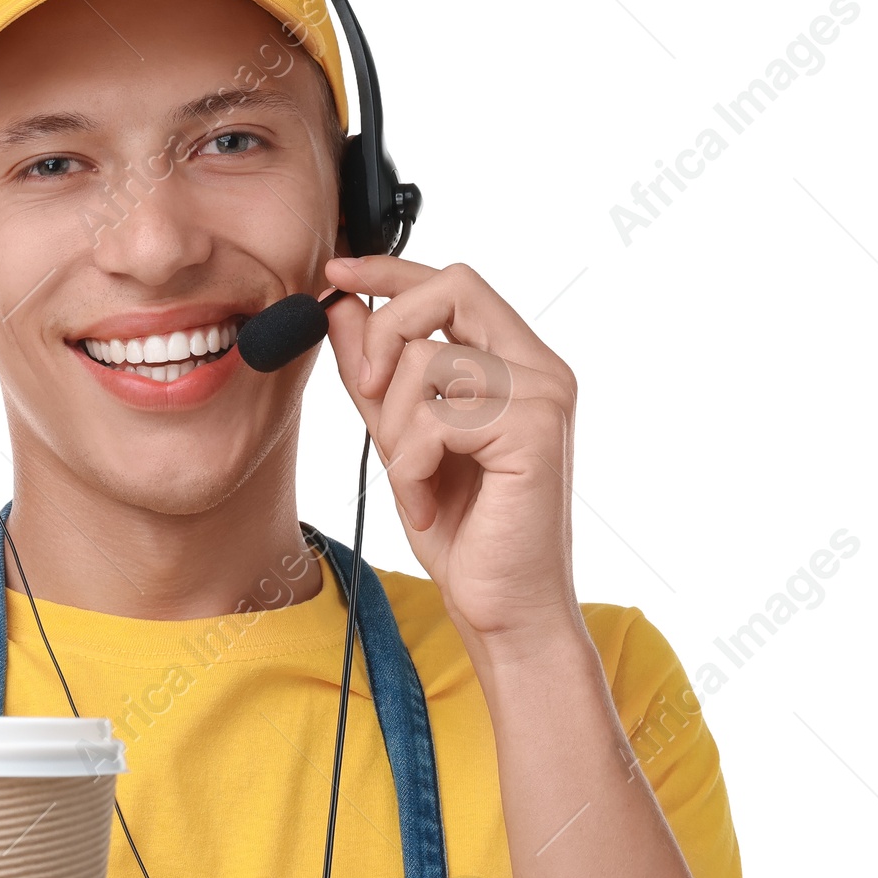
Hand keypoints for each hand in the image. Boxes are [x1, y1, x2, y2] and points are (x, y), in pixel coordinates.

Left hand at [322, 254, 586, 665]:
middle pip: (451, 286)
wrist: (503, 609)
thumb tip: (341, 311)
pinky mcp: (533, 430)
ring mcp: (543, 395)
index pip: (454, 283)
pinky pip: (436, 417)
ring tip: (412, 482)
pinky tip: (427, 505)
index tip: (334, 271)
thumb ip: (377, 378)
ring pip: (429, 360)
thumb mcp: (402, 442)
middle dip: (388, 330)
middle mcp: (540, 369)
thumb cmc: (465, 535)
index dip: (391, 268)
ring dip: (396, 429)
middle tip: (366, 389)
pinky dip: (411, 466)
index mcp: (516, 364)